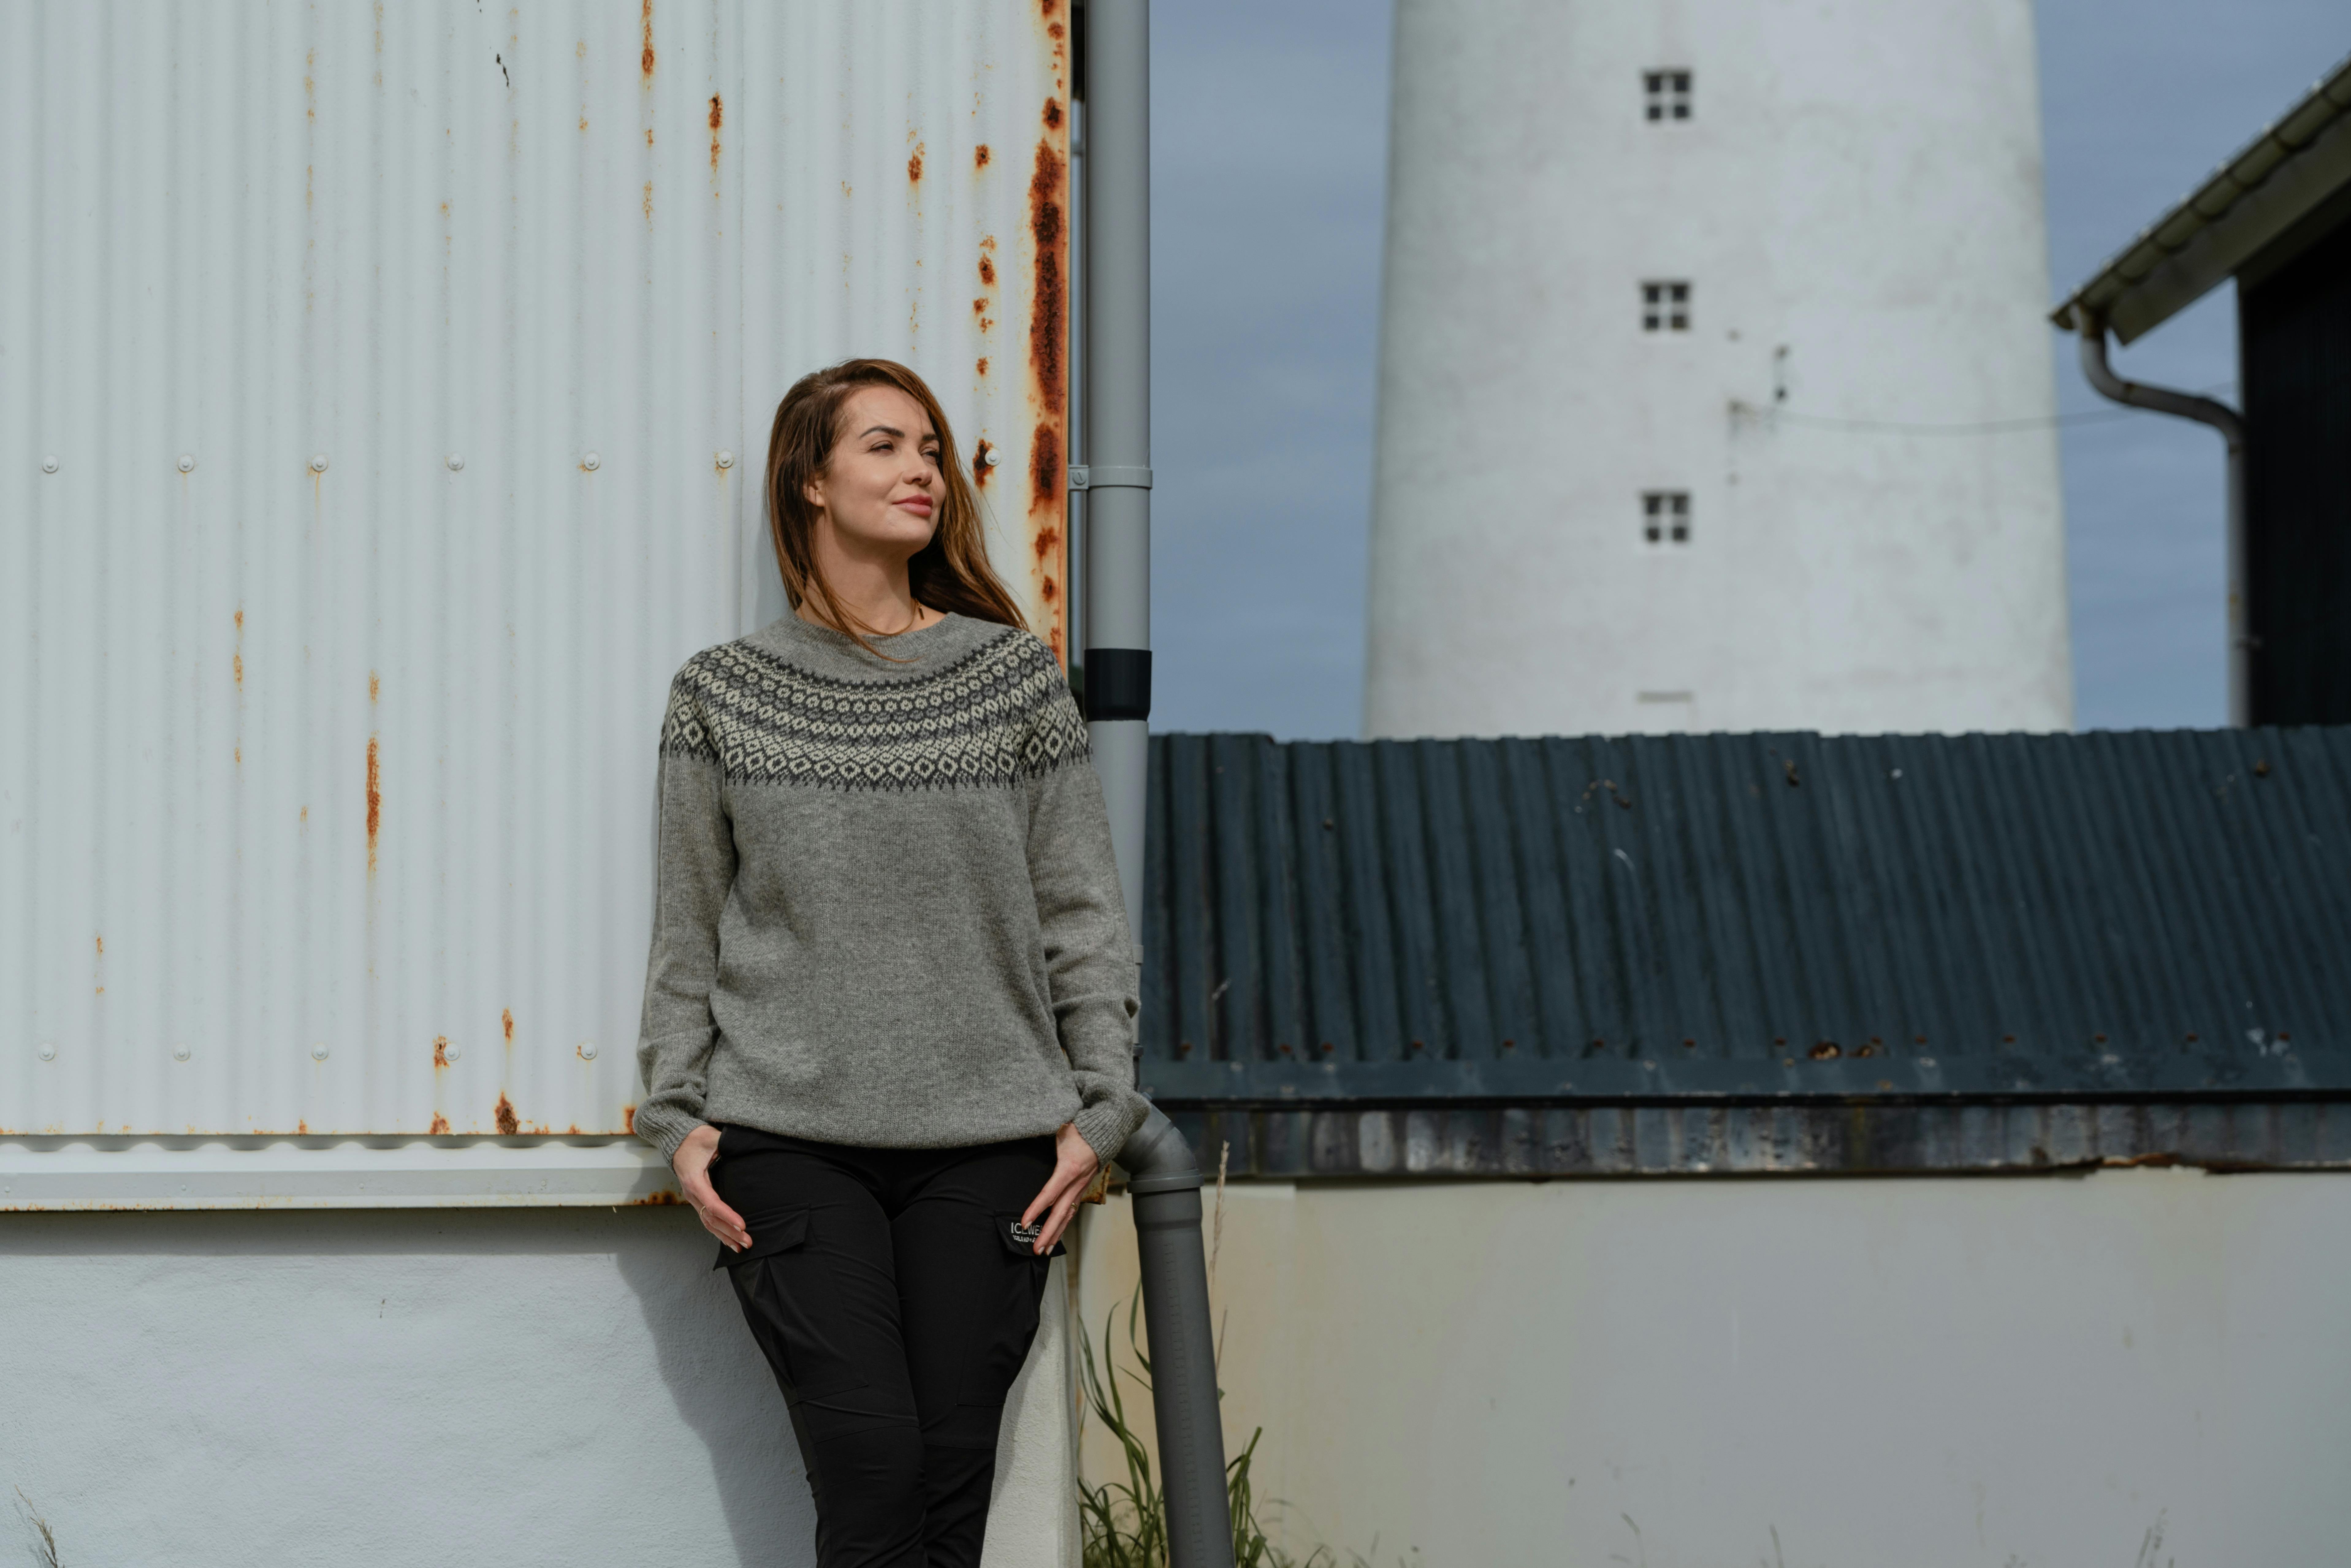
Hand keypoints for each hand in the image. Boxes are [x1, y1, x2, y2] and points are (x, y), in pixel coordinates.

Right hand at [672, 1124, 750, 1251]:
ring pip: (708, 1222)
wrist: (679, 1140)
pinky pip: (707, 1219)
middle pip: (711, 1218)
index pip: (712, 1203)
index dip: (727, 1216)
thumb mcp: (711, 1137)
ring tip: (742, 1246)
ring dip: (725, 1236)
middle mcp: (692, 1193)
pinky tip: (730, 1240)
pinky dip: (719, 1231)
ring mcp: (694, 1198)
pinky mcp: (698, 1199)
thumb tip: (744, 1146)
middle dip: (729, 1232)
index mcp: (694, 1181)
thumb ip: (726, 1143)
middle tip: (748, 1241)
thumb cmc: (695, 1138)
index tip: (742, 1225)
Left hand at [1020, 1123, 1103, 1255]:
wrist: (1106, 1132)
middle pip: (1060, 1213)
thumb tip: (1026, 1129)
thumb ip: (1046, 1132)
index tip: (1025, 1223)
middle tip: (1035, 1250)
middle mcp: (1076, 1183)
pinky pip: (1072, 1210)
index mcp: (1069, 1169)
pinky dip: (1063, 1225)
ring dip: (1056, 1234)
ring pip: (1068, 1215)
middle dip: (1048, 1233)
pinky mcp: (1082, 1189)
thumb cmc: (1081, 1130)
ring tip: (1044, 1251)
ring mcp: (1080, 1188)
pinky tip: (1056, 1235)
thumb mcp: (1062, 1129)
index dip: (1036, 1209)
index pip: (1049, 1193)